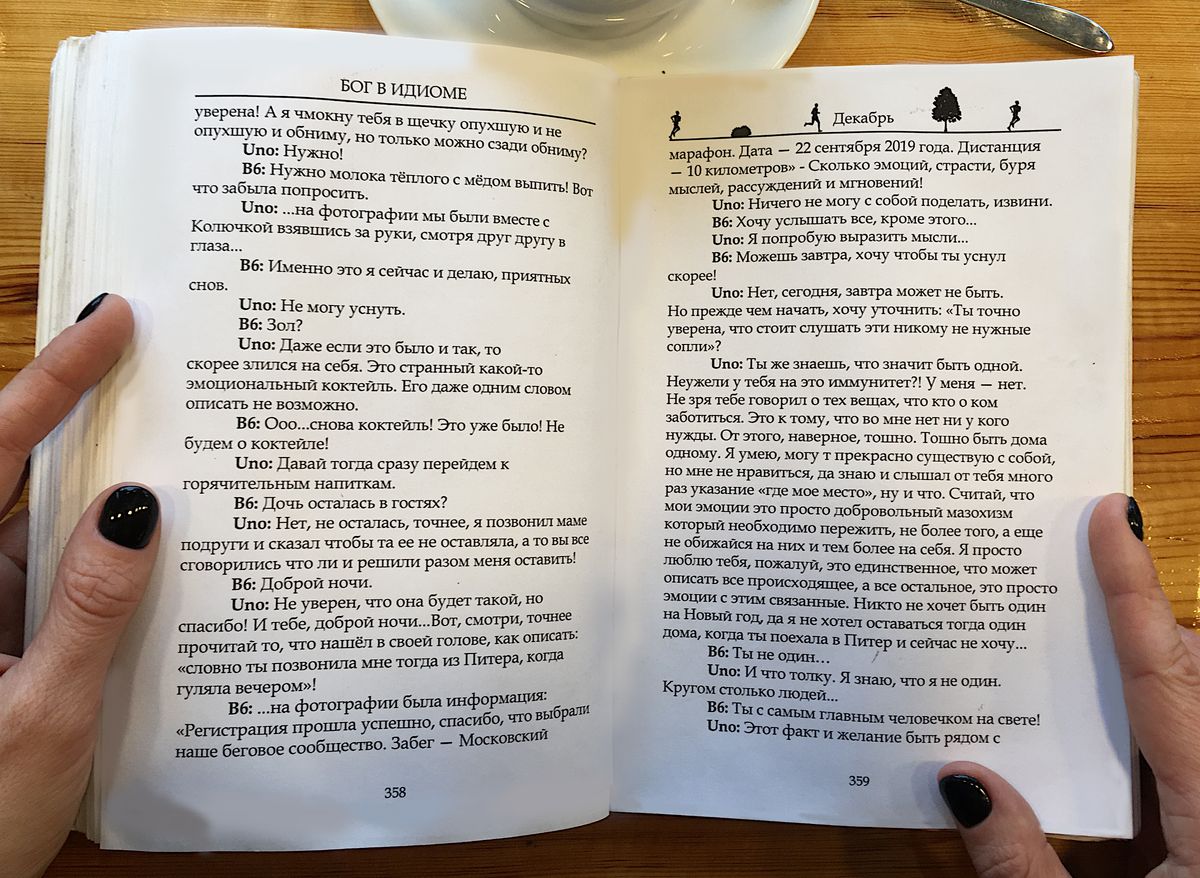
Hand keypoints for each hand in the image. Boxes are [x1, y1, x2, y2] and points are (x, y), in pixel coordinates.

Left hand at [0, 294, 160, 877]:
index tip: (111, 322)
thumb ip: (86, 610)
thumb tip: (137, 510)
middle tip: (169, 368)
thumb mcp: (41, 717)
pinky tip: (175, 550)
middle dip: (89, 418)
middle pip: (22, 476)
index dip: (50, 381)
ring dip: (113, 498)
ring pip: (51, 528)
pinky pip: (67, 578)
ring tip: (194, 452)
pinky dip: (116, 560)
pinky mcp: (14, 637)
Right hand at [939, 492, 1199, 876]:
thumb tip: (957, 775)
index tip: (1109, 510)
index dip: (1132, 589)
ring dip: (1161, 683)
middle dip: (1151, 631)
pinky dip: (1166, 732)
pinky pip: (1196, 753)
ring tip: (1091, 666)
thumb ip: (1019, 863)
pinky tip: (1121, 757)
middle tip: (1082, 592)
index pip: (1165, 677)